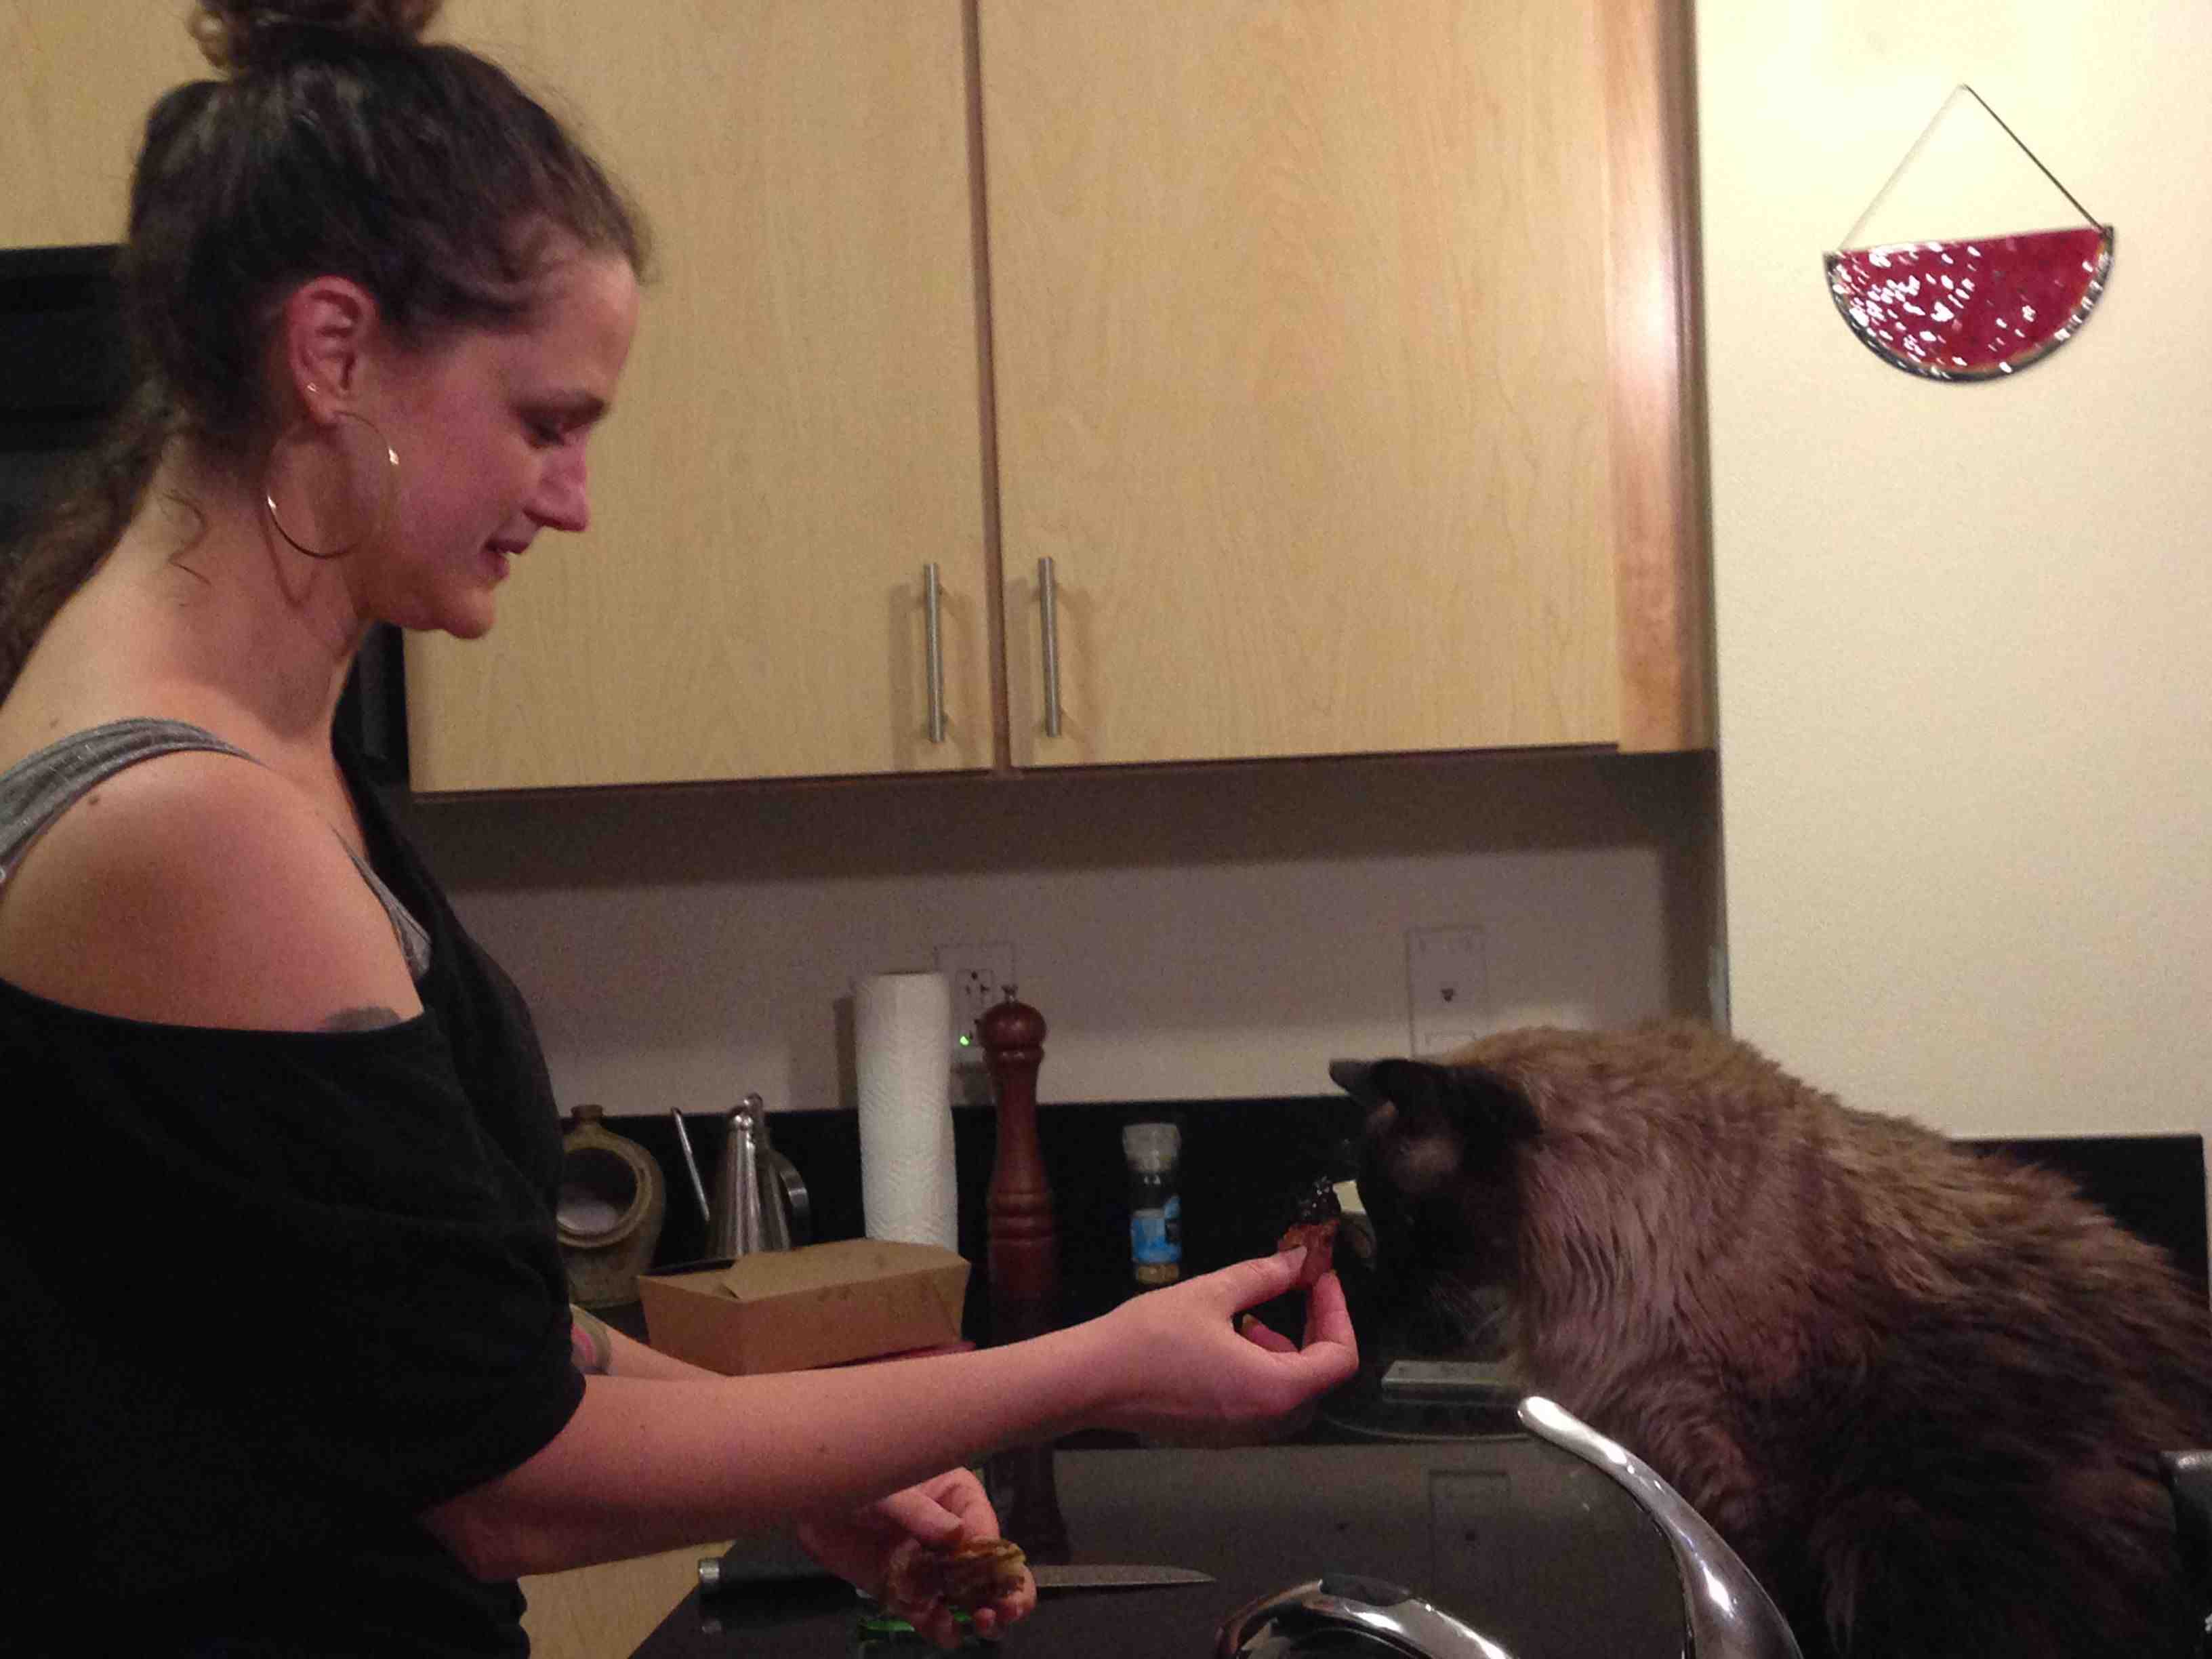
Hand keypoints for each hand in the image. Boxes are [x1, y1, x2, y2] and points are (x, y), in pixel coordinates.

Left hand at [795, 1467, 1036, 1649]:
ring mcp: (928, 1566)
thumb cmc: (858, 1478)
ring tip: (980, 1624)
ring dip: (978, 1613)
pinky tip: (947, 1633)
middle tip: (1005, 1611)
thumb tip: (956, 1535)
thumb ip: (919, 1511)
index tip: (1000, 1582)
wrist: (811, 1500)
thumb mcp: (889, 1488)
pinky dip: (940, 1626)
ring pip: (965, 1597)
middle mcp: (950, 1535)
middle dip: (1005, 1590)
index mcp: (958, 1498)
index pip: (986, 1531)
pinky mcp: (904, 1590)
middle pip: (990, 1567)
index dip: (997, 1560)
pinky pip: (928, 1613)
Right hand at [1092, 1247, 1358, 1444]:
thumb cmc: (1150, 1337)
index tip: (1320, 1279)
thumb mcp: (1211, 1294)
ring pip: (1290, 1394)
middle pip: (1319, 1379)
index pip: (1339, 1359)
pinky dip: (1261, 1371)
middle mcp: (1267, 1422)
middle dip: (1314, 1331)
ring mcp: (1242, 1434)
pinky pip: (1261, 1404)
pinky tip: (1228, 1340)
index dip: (1338, 1313)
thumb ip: (1264, 1276)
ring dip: (1285, 1351)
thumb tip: (1299, 1259)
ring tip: (1253, 1316)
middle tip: (1296, 1291)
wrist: (1090, 1382)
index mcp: (1275, 1390)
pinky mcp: (1218, 1434)